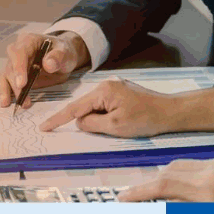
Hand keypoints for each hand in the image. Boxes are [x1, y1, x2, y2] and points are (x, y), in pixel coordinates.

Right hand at [0, 31, 89, 107]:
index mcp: (29, 41)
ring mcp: (14, 65)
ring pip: (3, 76)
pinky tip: (6, 102)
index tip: (22, 84)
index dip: (19, 68)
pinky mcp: (13, 77)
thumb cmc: (63, 52)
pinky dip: (2, 93)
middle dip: (14, 84)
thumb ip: (58, 57)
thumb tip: (48, 64)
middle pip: (10, 67)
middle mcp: (17, 52)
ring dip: (4, 90)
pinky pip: (3, 84)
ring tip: (6, 103)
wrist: (63, 59)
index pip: (19, 52)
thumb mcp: (66, 52)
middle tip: (21, 99)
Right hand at [39, 79, 176, 137]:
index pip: (75, 107)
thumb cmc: (144, 119)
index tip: (43, 126)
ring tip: (121, 125)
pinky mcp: (122, 92)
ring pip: (96, 108)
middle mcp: (107, 84)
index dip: (58, 119)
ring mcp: (115, 87)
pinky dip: (106, 116)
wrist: (169, 112)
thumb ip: (92, 124)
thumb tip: (80, 122)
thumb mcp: (114, 126)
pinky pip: (106, 106)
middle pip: (86, 107)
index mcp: (103, 90)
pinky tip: (121, 122)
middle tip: (110, 128)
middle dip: (89, 121)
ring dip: (100, 120)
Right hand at [118, 159, 213, 201]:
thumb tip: (158, 210)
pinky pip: (195, 167)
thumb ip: (180, 212)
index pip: (163, 185)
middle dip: (150, 185)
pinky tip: (178, 190)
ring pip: (180, 166)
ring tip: (154, 196)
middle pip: (169, 171)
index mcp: (209, 191)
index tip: (124, 199)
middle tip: (135, 199)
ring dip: (165, 180)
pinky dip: (181, 177)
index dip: (139, 192)